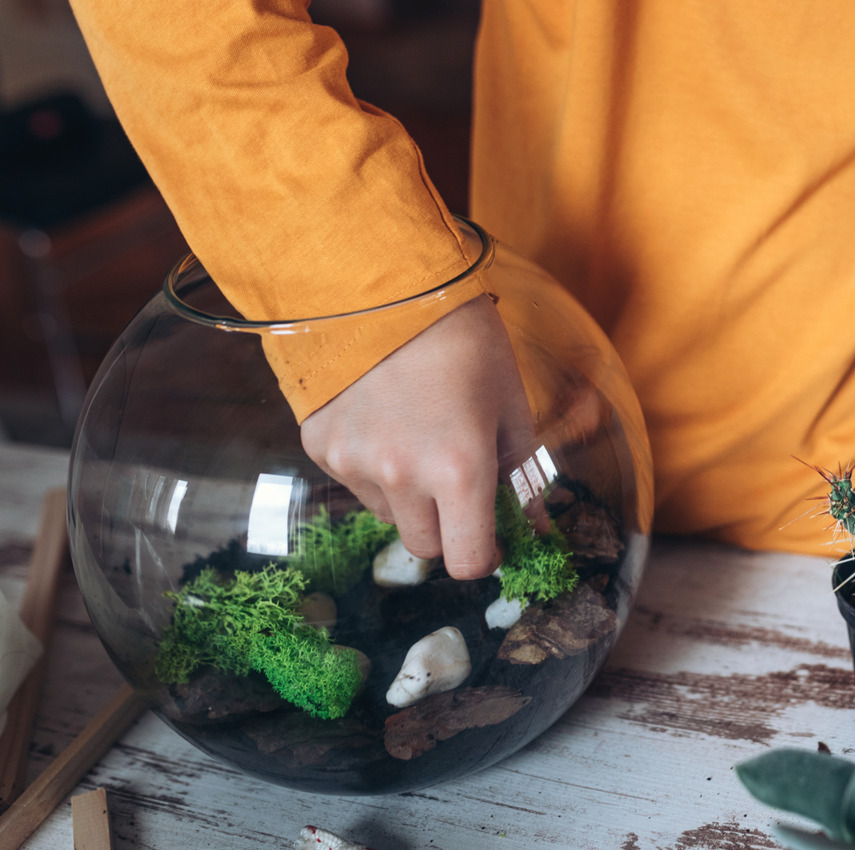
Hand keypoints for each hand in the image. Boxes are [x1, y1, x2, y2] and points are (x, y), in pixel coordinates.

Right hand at [300, 298, 534, 578]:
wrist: (385, 283)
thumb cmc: (465, 339)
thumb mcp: (511, 405)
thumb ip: (522, 475)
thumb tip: (534, 526)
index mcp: (459, 470)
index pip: (467, 561)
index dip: (484, 557)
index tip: (490, 541)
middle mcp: (401, 477)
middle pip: (425, 547)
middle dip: (447, 529)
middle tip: (458, 486)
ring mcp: (353, 464)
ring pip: (388, 515)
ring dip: (408, 497)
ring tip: (419, 436)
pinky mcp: (320, 446)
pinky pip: (354, 480)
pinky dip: (373, 467)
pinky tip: (385, 418)